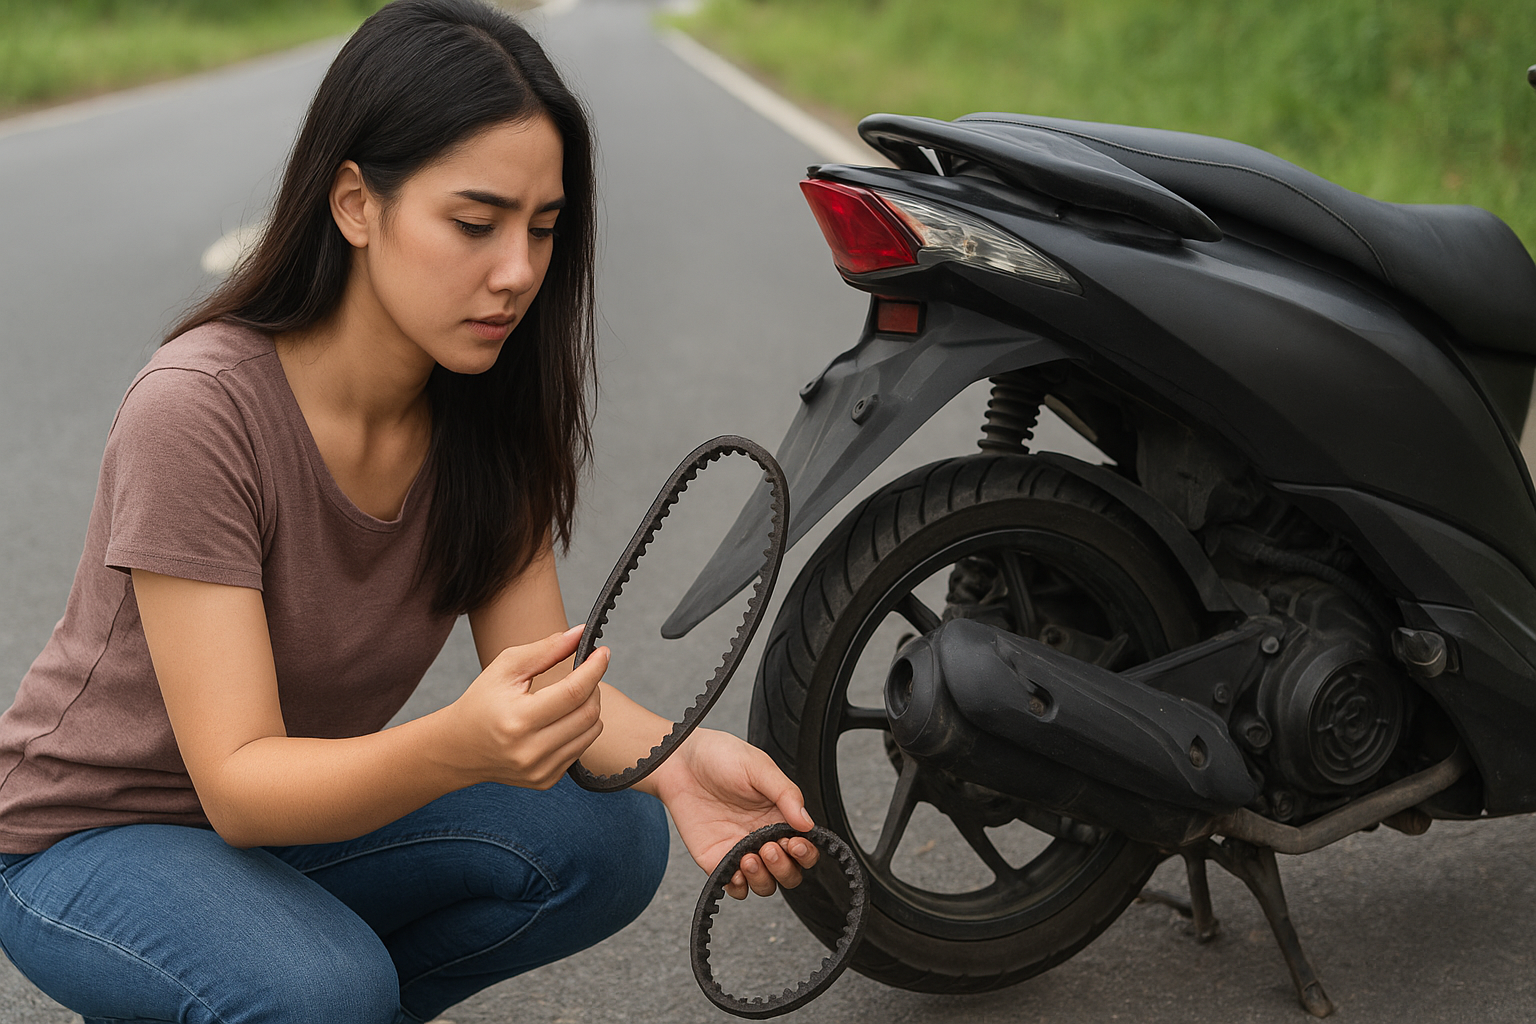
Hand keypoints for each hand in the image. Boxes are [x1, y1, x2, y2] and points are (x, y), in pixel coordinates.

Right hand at [440, 625, 604, 789]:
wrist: (458, 749)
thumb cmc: (481, 702)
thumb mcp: (505, 667)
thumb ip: (546, 649)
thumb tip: (581, 634)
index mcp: (518, 720)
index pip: (573, 692)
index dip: (594, 668)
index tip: (602, 651)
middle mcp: (530, 750)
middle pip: (588, 713)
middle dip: (593, 686)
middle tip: (582, 673)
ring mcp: (540, 770)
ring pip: (592, 732)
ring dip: (590, 708)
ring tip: (570, 696)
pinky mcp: (546, 780)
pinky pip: (581, 749)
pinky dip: (579, 729)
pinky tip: (560, 720)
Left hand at [646, 728, 819, 899]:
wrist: (679, 760)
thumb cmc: (721, 756)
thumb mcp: (759, 767)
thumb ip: (786, 794)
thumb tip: (807, 824)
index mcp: (780, 816)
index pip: (804, 847)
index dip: (805, 852)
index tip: (795, 843)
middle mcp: (764, 837)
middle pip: (789, 872)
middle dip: (785, 868)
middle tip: (770, 849)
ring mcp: (740, 851)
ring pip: (765, 884)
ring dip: (763, 879)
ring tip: (749, 857)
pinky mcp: (716, 859)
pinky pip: (734, 886)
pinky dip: (738, 887)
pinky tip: (734, 870)